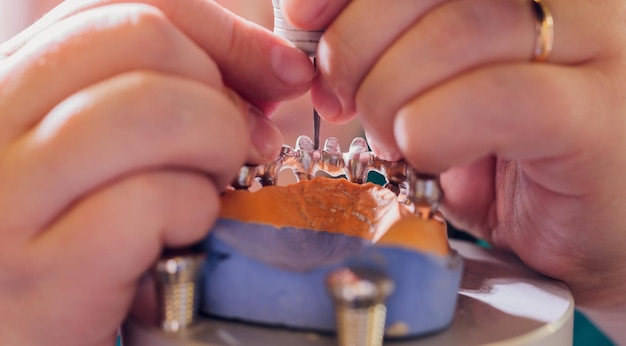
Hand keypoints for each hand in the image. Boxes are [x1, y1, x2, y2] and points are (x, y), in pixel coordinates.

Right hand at [0, 0, 312, 343]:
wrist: (24, 337)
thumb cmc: (76, 238)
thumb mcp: (104, 152)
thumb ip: (161, 94)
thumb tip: (271, 72)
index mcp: (6, 86)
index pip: (115, 5)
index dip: (219, 31)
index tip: (279, 73)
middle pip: (142, 38)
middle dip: (221, 93)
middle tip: (237, 149)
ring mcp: (6, 201)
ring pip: (154, 109)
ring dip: (217, 147)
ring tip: (213, 190)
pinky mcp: (42, 274)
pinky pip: (153, 200)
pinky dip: (196, 214)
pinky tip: (184, 239)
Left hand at [282, 0, 625, 339]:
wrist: (591, 223)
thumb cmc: (503, 151)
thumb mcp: (439, 84)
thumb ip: (389, 42)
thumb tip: (306, 21)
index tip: (302, 17)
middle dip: (355, 45)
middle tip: (342, 100)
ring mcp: (597, 47)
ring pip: (462, 32)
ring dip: (392, 95)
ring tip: (392, 137)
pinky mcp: (600, 117)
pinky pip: (500, 99)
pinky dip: (438, 128)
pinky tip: (429, 153)